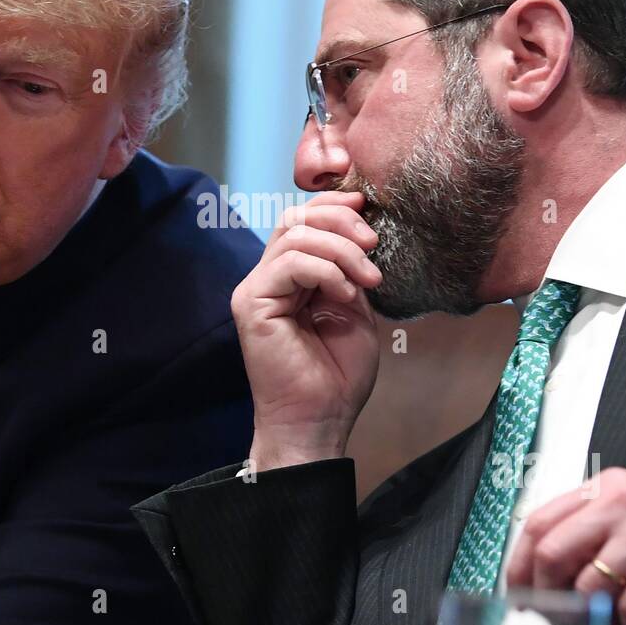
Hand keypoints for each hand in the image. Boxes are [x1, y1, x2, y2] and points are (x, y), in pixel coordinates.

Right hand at [231, 191, 383, 470]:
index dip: (334, 205)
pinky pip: (289, 263)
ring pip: (295, 235)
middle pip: (296, 218)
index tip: (368, 206)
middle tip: (374, 244)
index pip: (303, 220)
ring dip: (341, 250)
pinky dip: (326, 271)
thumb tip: (360, 230)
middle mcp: (268, 278)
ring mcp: (256, 289)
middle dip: (341, 222)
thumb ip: (349, 270)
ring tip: (367, 280)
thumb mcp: (354, 309)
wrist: (320, 420)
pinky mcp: (251, 303)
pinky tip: (346, 296)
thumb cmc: (338, 375)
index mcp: (291, 277)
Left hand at [504, 468, 625, 624]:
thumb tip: (540, 573)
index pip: (539, 523)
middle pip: (553, 553)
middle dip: (548, 594)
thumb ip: (589, 533)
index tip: (518, 593)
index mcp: (605, 489)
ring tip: (620, 616)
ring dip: (598, 614)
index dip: (519, 564)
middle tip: (560, 618)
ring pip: (589, 585)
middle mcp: (624, 503)